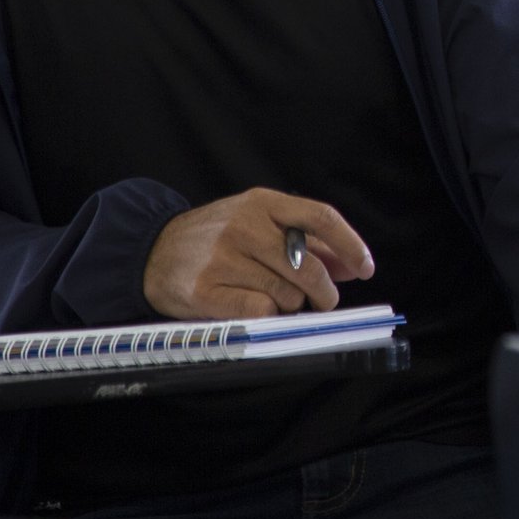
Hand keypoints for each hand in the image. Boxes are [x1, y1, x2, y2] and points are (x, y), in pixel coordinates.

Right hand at [143, 188, 374, 320]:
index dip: (350, 244)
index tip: (366, 268)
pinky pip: (260, 311)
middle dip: (325, 290)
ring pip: (286, 293)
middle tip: (325, 300)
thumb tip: (350, 265)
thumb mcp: (259, 224)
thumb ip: (307, 242)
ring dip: (292, 304)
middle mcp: (243, 225)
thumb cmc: (216, 239)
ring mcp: (222, 257)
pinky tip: (258, 307)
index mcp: (262, 203)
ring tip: (277, 299)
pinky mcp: (205, 290)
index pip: (320, 217)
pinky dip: (268, 315)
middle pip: (307, 265)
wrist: (153, 251)